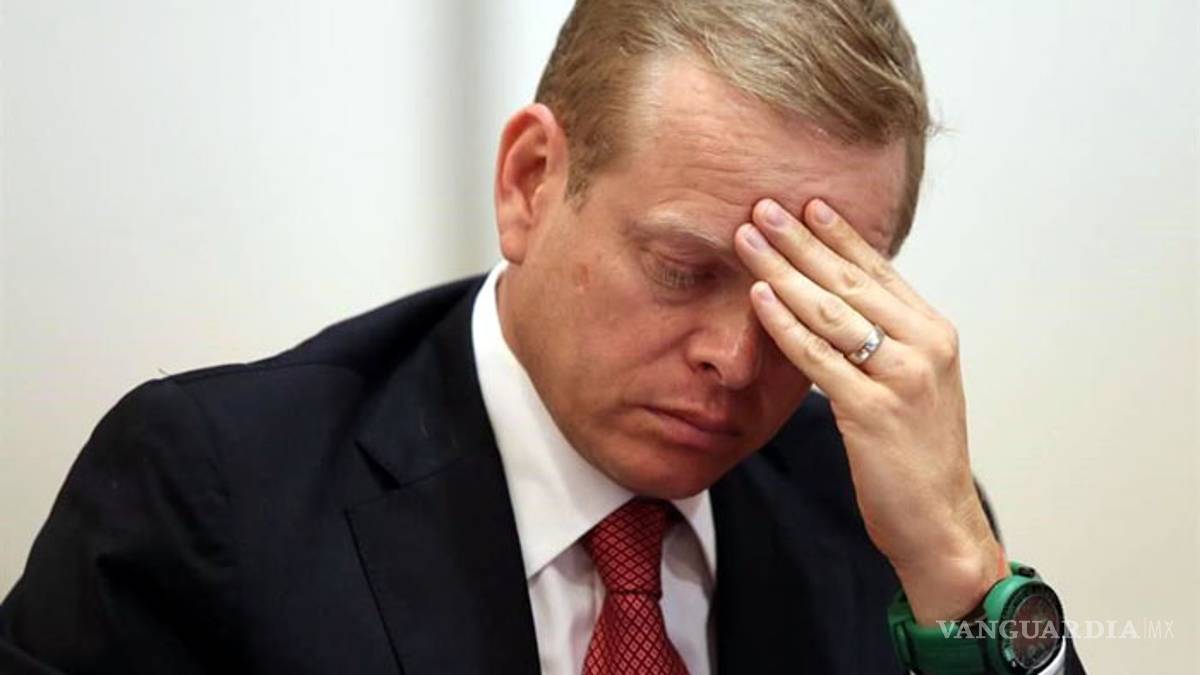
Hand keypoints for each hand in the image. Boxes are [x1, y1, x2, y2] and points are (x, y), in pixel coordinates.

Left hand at [734, 197, 1007, 625]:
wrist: (941, 521)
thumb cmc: (918, 454)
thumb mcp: (913, 384)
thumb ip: (884, 341)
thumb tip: (837, 303)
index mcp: (934, 333)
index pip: (879, 270)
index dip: (840, 235)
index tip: (807, 202)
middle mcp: (924, 346)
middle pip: (850, 281)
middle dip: (802, 241)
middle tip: (763, 206)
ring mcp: (901, 377)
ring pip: (831, 311)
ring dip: (785, 270)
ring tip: (749, 239)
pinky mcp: (872, 411)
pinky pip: (818, 357)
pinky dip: (785, 324)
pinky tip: (759, 297)